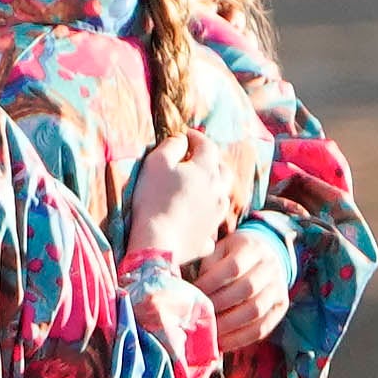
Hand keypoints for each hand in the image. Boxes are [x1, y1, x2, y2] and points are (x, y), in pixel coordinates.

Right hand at [121, 137, 228, 266]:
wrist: (157, 242)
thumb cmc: (154, 198)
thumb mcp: (156, 162)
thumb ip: (171, 145)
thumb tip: (181, 139)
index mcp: (206, 170)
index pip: (207, 145)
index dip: (196, 137)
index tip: (186, 135)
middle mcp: (218, 191)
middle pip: (223, 170)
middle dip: (212, 162)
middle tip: (198, 161)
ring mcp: (216, 215)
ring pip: (222, 197)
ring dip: (214, 189)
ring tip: (201, 189)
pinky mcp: (208, 237)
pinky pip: (211, 225)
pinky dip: (206, 219)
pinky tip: (197, 221)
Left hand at [189, 225, 291, 347]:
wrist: (264, 256)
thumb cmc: (232, 256)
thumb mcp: (219, 251)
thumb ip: (207, 266)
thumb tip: (189, 292)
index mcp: (253, 248)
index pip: (234, 267)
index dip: (211, 283)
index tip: (191, 294)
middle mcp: (270, 267)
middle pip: (246, 290)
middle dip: (218, 306)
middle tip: (197, 317)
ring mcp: (279, 288)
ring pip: (255, 311)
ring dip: (228, 326)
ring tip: (207, 334)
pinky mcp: (280, 307)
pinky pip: (262, 328)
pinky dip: (241, 339)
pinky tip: (222, 344)